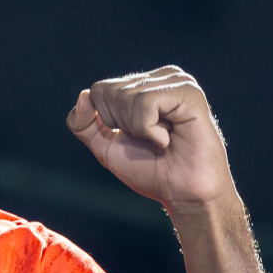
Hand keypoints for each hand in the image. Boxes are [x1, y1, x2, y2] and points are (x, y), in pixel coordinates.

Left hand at [66, 66, 233, 209]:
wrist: (183, 195)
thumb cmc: (150, 171)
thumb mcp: (105, 147)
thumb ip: (83, 123)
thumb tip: (83, 96)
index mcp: (143, 84)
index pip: (98, 90)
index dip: (106, 122)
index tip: (136, 138)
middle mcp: (160, 77)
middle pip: (108, 91)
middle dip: (122, 125)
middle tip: (151, 140)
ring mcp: (176, 81)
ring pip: (125, 96)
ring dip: (137, 128)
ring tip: (162, 139)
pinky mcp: (189, 92)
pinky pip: (146, 102)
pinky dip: (149, 129)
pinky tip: (169, 137)